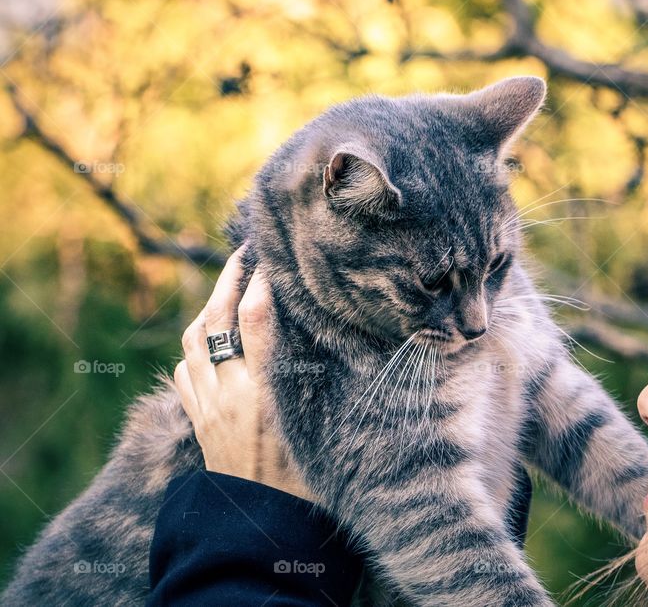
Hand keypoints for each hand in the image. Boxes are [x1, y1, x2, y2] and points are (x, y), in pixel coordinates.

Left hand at [175, 247, 315, 501]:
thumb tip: (334, 335)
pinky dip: (194, 345)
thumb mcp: (322, 424)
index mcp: (265, 394)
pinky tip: (210, 339)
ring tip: (226, 287)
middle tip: (244, 252)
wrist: (261, 526)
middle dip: (227, 278)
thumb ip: (320, 381)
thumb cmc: (306, 479)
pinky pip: (183, 371)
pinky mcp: (197, 421)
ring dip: (207, 307)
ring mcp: (207, 407)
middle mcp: (229, 394)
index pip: (255, 320)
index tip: (271, 255)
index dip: (260, 281)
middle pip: (216, 320)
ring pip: (192, 340)